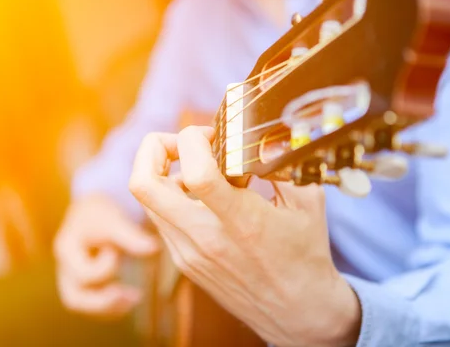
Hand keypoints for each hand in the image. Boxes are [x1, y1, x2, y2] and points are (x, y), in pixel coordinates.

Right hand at [54, 194, 159, 318]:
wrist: (92, 208)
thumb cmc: (101, 211)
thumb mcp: (115, 220)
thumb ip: (132, 236)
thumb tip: (155, 249)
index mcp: (66, 249)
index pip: (83, 274)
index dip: (106, 267)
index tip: (116, 250)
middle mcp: (64, 268)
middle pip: (74, 299)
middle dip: (104, 303)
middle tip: (134, 297)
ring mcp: (71, 277)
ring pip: (83, 304)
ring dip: (109, 307)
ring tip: (136, 299)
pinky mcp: (83, 282)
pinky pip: (91, 302)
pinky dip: (110, 305)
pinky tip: (132, 299)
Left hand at [129, 127, 360, 345]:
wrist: (297, 313)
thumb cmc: (305, 257)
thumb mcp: (307, 204)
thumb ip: (281, 166)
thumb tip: (262, 137)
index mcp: (242, 221)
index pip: (195, 172)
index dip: (192, 140)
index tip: (211, 135)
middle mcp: (206, 238)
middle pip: (143, 184)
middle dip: (153, 149)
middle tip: (181, 143)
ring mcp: (189, 253)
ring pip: (147, 200)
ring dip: (162, 173)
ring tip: (197, 169)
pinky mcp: (185, 263)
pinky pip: (162, 219)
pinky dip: (172, 197)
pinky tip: (203, 197)